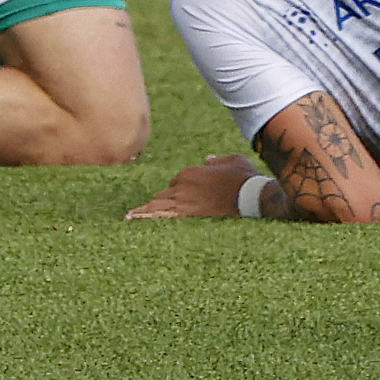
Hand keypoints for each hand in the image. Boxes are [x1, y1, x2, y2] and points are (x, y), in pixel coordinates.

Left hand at [126, 153, 262, 218]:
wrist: (250, 197)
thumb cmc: (244, 178)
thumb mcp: (232, 161)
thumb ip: (217, 160)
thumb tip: (208, 160)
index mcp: (189, 172)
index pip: (176, 182)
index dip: (181, 190)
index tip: (187, 196)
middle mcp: (181, 187)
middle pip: (165, 195)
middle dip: (161, 202)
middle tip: (143, 211)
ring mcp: (182, 203)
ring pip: (157, 206)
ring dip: (144, 211)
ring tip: (129, 216)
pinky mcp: (186, 217)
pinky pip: (161, 218)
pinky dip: (146, 217)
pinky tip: (134, 220)